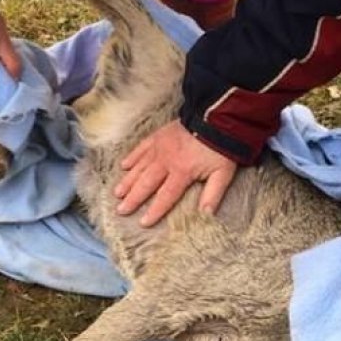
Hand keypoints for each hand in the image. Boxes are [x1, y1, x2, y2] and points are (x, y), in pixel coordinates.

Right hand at [114, 120, 237, 226]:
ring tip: (117, 193)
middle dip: (133, 199)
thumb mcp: (222, 173)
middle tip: (121, 210)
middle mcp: (166, 161)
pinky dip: (132, 157)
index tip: (143, 223)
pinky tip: (124, 166)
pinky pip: (141, 148)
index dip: (154, 210)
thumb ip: (212, 195)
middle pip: (146, 183)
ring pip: (139, 167)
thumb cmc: (221, 147)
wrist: (215, 117)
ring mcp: (160, 147)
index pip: (165, 196)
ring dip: (128, 181)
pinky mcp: (158, 136)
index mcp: (182, 172)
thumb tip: (206, 216)